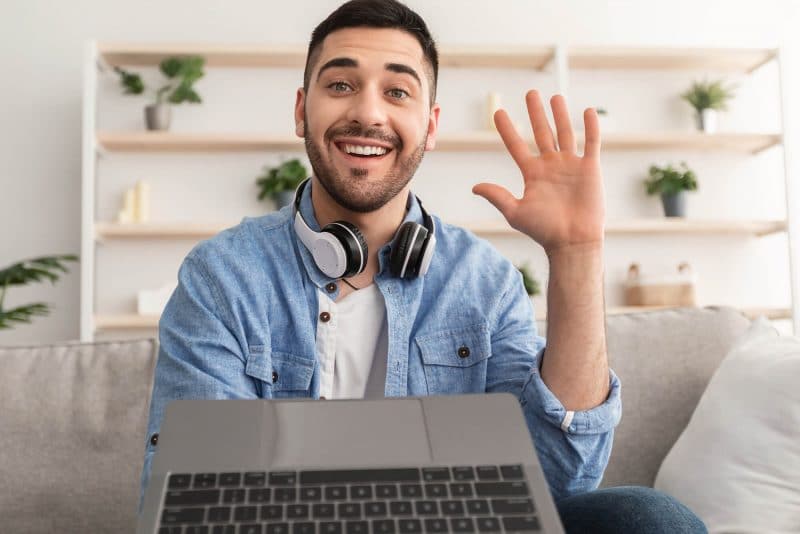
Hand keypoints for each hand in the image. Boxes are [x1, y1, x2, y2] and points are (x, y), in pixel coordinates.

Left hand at [473, 90, 604, 254]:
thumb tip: (474, 187)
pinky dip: (590, 128)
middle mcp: (551, 166)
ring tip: (555, 97)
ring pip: (565, 133)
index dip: (507, 130)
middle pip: (542, 133)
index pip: (516, 146)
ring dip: (560, 115)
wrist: (572, 241)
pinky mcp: (590, 169)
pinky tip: (586, 112)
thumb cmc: (543, 230)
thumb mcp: (516, 212)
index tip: (498, 113)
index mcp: (532, 174)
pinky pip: (591, 143)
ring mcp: (571, 166)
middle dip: (536, 113)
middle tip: (531, 93)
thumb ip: (497, 196)